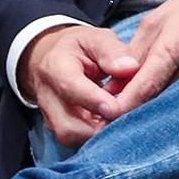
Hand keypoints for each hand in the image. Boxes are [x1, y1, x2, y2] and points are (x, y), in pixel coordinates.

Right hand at [19, 24, 138, 146]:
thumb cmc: (78, 47)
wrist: (50, 58)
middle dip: (98, 129)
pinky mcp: (57, 127)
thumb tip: (130, 68)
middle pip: (67, 126)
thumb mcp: (95, 38)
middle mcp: (47, 96)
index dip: (94, 100)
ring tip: (121, 122)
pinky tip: (113, 126)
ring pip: (70, 138)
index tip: (117, 107)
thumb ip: (112, 51)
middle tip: (125, 119)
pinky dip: (95, 137)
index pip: (70, 88)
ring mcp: (50, 116)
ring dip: (98, 135)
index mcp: (56, 67)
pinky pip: (74, 140)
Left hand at [110, 0, 178, 113]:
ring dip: (145, 109)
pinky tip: (148, 104)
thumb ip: (134, 52)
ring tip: (125, 111)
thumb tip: (114, 83)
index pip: (146, 85)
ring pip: (166, 104)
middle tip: (109, 118)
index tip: (106, 114)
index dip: (124, 104)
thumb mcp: (155, 21)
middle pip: (156, 101)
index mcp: (174, 47)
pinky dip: (161, 104)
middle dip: (131, 111)